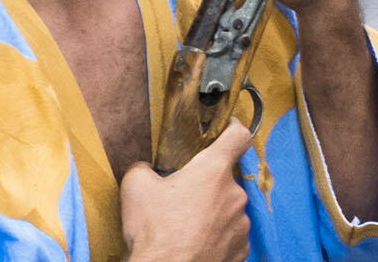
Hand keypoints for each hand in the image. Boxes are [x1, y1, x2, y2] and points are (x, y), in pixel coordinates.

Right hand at [121, 119, 251, 261]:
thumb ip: (143, 168)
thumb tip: (145, 168)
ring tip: (186, 228)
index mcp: (213, 171)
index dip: (233, 129)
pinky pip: (231, 234)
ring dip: (212, 213)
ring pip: (228, 209)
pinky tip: (196, 243)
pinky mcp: (242, 248)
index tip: (227, 129)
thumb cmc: (154, 233)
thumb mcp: (135, 189)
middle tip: (183, 199)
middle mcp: (235, 194)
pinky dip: (217, 237)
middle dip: (207, 186)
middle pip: (225, 179)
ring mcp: (241, 223)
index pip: (238, 136)